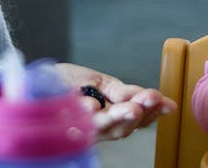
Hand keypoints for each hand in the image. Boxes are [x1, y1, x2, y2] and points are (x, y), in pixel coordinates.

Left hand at [55, 63, 176, 139]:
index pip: (140, 118)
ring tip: (131, 107)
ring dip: (119, 116)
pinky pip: (77, 123)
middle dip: (139, 111)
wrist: (38, 80)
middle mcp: (102, 126)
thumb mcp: (100, 81)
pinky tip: (92, 104)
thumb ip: (121, 91)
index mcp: (114, 114)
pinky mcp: (66, 126)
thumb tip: (148, 97)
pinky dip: (85, 113)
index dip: (154, 112)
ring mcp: (84, 128)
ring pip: (106, 126)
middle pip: (125, 126)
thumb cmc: (68, 82)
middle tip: (150, 99)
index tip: (169, 104)